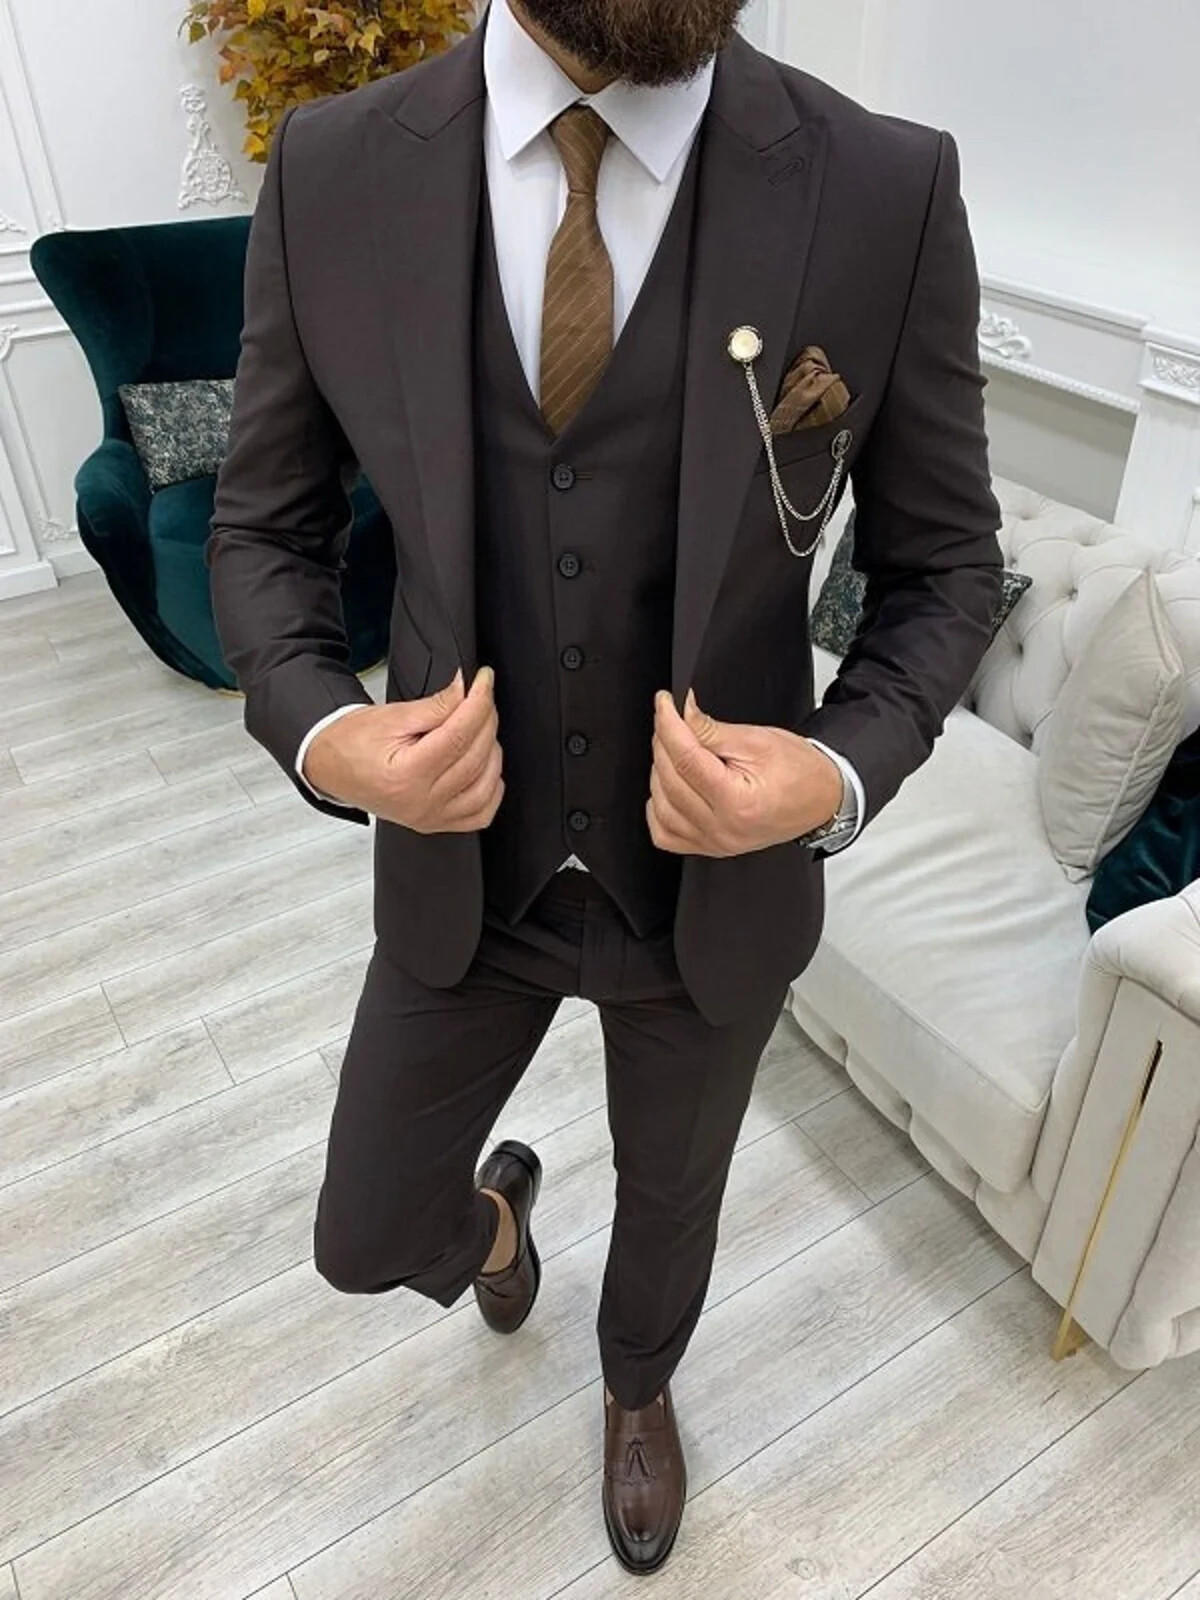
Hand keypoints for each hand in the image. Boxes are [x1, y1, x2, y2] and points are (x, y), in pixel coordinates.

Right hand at [304, 666, 504, 831]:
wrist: (329, 766)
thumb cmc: (351, 743)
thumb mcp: (391, 716)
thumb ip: (435, 705)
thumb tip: (465, 690)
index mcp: (407, 775)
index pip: (459, 735)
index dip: (479, 702)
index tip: (485, 680)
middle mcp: (421, 803)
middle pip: (475, 758)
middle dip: (486, 720)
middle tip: (482, 696)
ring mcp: (430, 817)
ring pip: (485, 787)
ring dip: (492, 752)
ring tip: (481, 727)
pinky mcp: (435, 823)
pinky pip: (480, 814)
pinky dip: (492, 789)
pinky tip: (487, 767)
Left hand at [647, 689, 842, 857]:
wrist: (823, 799)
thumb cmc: (800, 772)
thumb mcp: (758, 740)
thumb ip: (713, 729)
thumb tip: (682, 714)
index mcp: (737, 802)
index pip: (686, 759)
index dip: (668, 725)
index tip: (664, 703)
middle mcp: (723, 828)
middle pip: (670, 780)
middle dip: (664, 742)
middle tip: (671, 719)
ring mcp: (714, 842)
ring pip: (660, 807)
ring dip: (659, 772)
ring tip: (674, 749)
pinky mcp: (710, 847)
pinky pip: (665, 835)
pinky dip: (657, 809)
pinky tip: (667, 787)